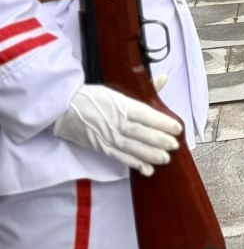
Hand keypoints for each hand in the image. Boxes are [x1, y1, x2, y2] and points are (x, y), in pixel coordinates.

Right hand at [53, 84, 182, 175]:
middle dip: (160, 141)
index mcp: (123, 105)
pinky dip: (134, 163)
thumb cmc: (91, 97)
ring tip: (165, 159)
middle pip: (142, 133)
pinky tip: (146, 169)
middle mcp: (117, 122)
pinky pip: (120, 157)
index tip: (177, 128)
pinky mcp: (100, 147)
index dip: (164, 123)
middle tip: (175, 146)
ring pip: (133, 147)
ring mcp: (108, 136)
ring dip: (150, 155)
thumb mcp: (117, 90)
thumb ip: (143, 89)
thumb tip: (163, 79)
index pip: (148, 115)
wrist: (61, 108)